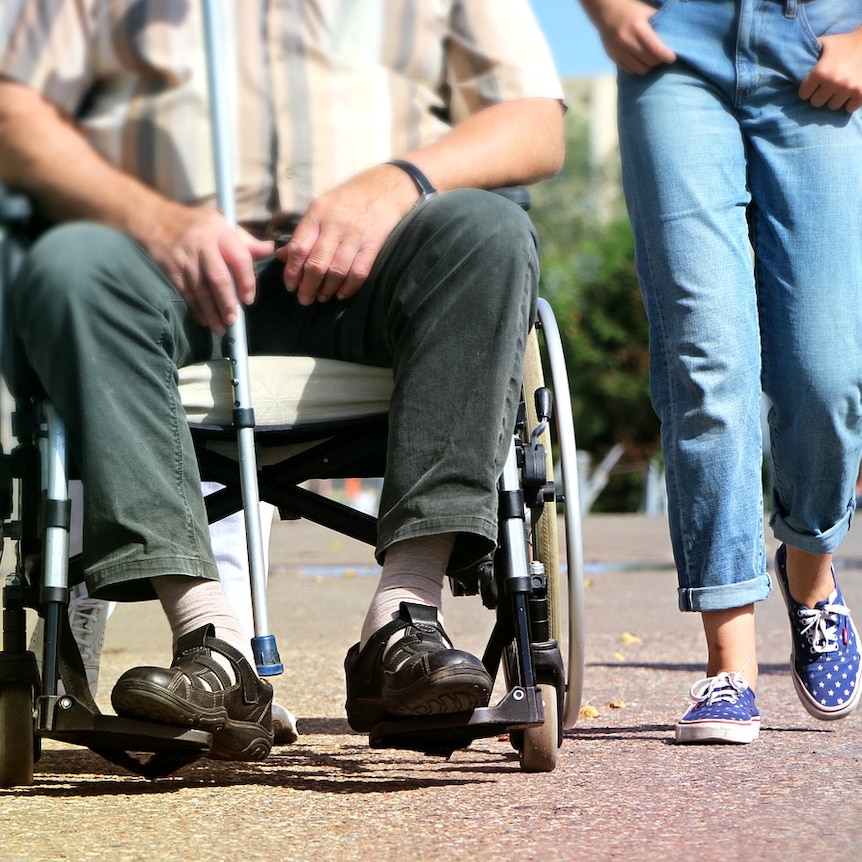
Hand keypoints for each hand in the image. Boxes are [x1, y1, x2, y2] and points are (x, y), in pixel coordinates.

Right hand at [143, 204, 273, 334]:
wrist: (155, 219)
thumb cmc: (198, 224)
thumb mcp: (223, 223)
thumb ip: (246, 241)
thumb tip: (270, 249)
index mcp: (221, 231)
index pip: (239, 258)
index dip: (246, 281)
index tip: (248, 300)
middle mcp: (203, 244)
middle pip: (218, 278)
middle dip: (227, 302)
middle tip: (233, 320)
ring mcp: (185, 258)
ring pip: (201, 290)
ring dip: (211, 312)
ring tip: (221, 328)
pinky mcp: (171, 269)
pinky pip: (186, 293)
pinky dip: (196, 309)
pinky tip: (204, 320)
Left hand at [278, 164, 418, 305]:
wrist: (385, 188)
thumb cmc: (348, 200)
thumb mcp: (321, 208)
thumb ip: (303, 233)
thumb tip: (282, 256)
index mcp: (317, 214)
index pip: (299, 247)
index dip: (292, 271)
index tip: (290, 285)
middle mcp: (335, 225)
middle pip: (316, 264)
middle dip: (308, 286)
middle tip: (304, 299)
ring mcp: (355, 236)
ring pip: (336, 271)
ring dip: (327, 289)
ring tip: (321, 297)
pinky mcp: (373, 245)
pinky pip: (359, 272)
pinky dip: (348, 287)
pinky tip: (341, 294)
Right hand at [583, 0, 675, 74]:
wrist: (606, 11)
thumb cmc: (632, 10)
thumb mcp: (647, 12)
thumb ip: (659, 25)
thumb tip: (673, 40)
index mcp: (638, 28)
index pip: (656, 49)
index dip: (667, 56)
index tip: (672, 57)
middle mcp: (627, 41)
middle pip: (649, 61)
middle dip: (658, 60)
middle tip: (661, 55)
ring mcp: (618, 51)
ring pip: (640, 69)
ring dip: (648, 65)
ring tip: (650, 58)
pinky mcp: (613, 57)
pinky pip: (630, 70)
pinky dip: (637, 67)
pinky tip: (640, 60)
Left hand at [799, 29, 861, 112]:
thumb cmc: (844, 42)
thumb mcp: (824, 43)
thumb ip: (809, 51)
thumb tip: (791, 58)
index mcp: (820, 72)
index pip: (803, 95)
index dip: (806, 90)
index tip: (811, 87)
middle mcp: (833, 82)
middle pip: (816, 103)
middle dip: (819, 96)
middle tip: (825, 89)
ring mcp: (848, 89)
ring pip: (832, 107)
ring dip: (833, 100)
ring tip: (837, 91)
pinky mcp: (861, 93)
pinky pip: (849, 109)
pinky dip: (849, 103)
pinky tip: (849, 94)